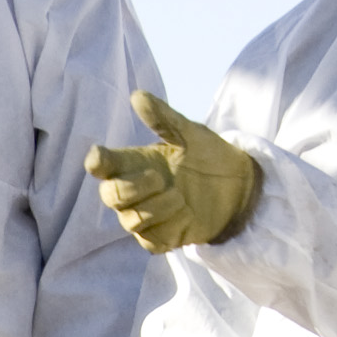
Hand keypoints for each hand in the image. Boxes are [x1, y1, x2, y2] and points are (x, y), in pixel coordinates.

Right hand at [83, 91, 262, 253]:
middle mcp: (133, 192)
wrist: (239, 186)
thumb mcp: (190, 133)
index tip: (101, 157)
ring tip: (182, 198)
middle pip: (109, 196)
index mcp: (134, 164)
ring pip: (130, 221)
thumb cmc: (208, 156)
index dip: (97, 162)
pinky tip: (187, 215)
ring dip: (156, 209)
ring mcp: (146, 217)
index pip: (101, 165)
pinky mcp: (161, 239)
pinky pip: (151, 241)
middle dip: (130, 189)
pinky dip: (169, 228)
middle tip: (160, 178)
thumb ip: (163, 118)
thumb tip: (137, 96)